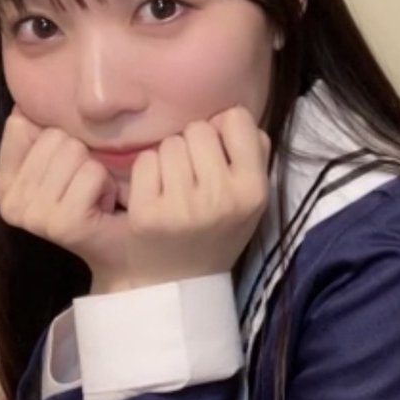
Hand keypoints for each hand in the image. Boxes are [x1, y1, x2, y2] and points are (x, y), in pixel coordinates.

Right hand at [0, 106, 127, 278]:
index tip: (67, 171)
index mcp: (3, 186)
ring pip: (74, 152)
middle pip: (54, 136)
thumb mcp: (60, 163)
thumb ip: (36, 136)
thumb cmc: (95, 199)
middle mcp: (9, 204)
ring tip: (95, 196)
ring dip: (96, 171)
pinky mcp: (61, 223)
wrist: (124, 250)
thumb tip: (20, 109)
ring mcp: (32, 216)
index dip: (59, 141)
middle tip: (86, 188)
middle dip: (82, 157)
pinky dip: (107, 184)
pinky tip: (104, 206)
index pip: (22, 126)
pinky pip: (92, 172)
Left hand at [115, 106, 270, 289]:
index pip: (236, 119)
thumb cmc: (217, 229)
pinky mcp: (148, 215)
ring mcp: (183, 208)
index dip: (224, 131)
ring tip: (174, 188)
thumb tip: (228, 114)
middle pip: (199, 129)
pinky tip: (155, 196)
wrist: (179, 284)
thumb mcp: (251, 196)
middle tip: (193, 176)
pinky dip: (146, 173)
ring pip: (170, 143)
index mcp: (254, 191)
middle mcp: (222, 199)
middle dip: (193, 145)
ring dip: (168, 159)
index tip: (219, 154)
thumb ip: (253, 150)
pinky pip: (145, 162)